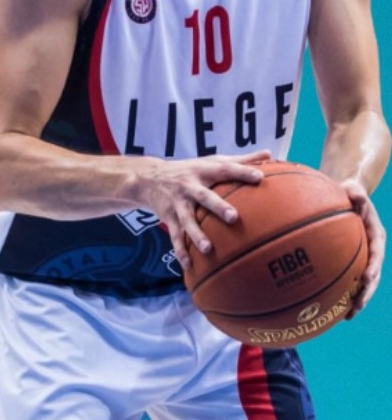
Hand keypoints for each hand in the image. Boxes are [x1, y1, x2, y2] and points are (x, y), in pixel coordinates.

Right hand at [137, 150, 270, 268]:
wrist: (149, 178)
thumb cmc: (190, 170)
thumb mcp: (212, 161)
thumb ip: (240, 160)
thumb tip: (269, 153)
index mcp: (203, 171)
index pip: (225, 169)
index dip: (242, 171)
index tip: (260, 177)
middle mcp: (189, 186)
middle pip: (204, 196)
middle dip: (218, 207)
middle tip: (234, 217)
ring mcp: (177, 203)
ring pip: (187, 220)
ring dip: (196, 235)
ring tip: (208, 249)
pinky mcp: (168, 218)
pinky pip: (175, 237)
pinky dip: (181, 251)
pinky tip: (189, 266)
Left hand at [342, 179, 385, 317]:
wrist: (345, 196)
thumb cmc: (349, 192)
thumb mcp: (353, 189)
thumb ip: (357, 193)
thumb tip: (357, 195)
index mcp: (376, 236)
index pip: (377, 254)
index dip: (373, 267)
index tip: (367, 277)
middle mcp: (371, 251)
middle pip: (372, 276)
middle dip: (366, 292)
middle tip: (357, 306)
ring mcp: (361, 259)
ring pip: (361, 284)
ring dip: (356, 301)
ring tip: (347, 317)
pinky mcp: (349, 263)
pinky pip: (345, 281)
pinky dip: (341, 295)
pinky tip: (330, 310)